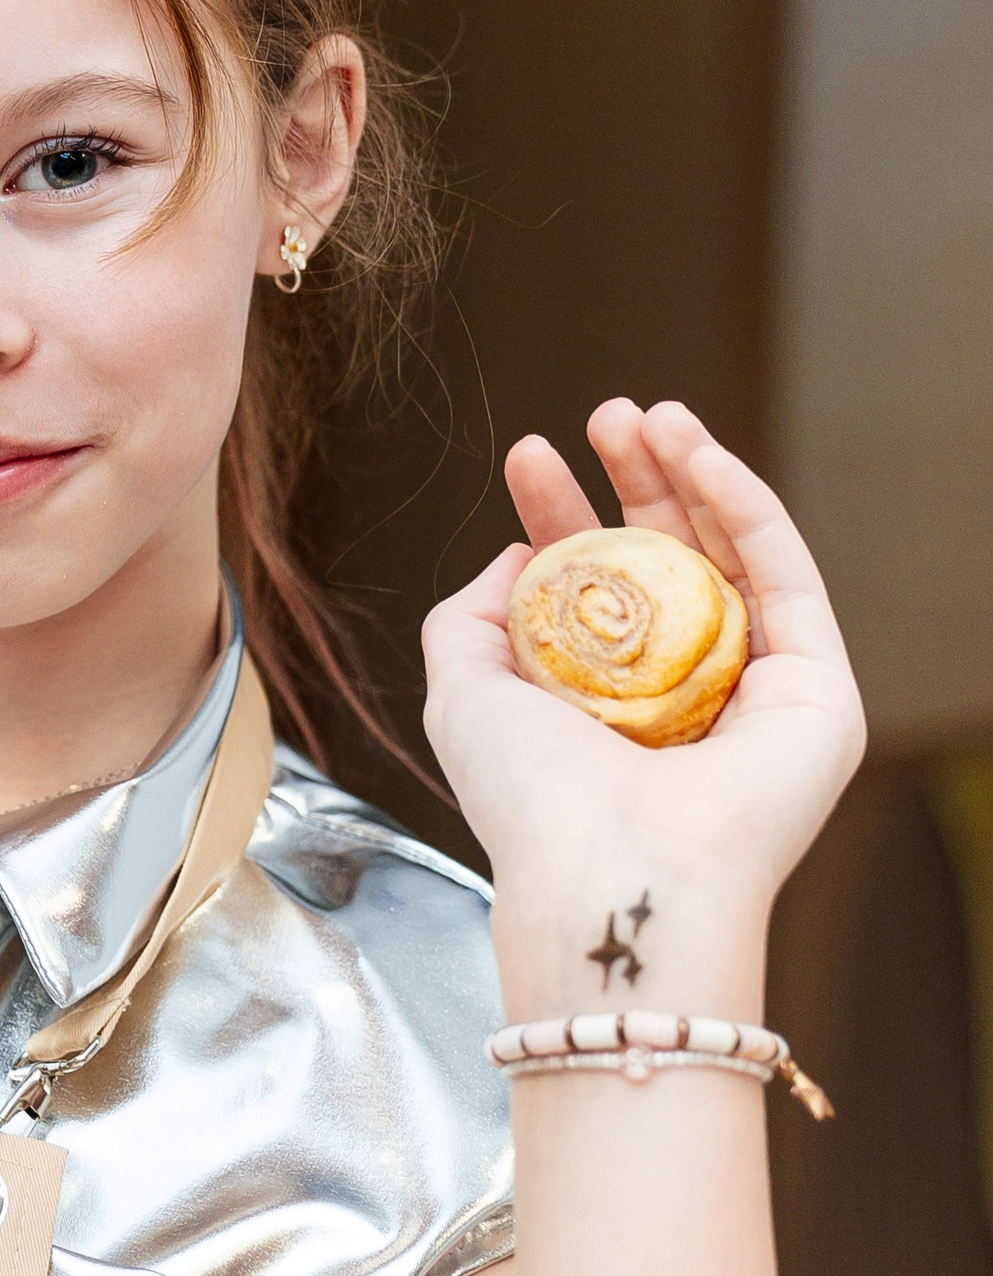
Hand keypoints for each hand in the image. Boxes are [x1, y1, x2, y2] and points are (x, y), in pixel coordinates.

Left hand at [421, 399, 864, 1017]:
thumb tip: (518, 554)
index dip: (563, 513)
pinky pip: (787, 577)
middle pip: (668, 559)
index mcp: (603, 701)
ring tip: (646, 415)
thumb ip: (471, 617)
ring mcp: (754, 691)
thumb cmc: (529, 798)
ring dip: (692, 473)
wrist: (611, 867)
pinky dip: (746, 507)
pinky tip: (701, 457)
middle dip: (635, 479)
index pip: (593, 586)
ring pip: (731, 556)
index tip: (529, 456)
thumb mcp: (464, 690)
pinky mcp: (817, 691)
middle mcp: (682, 694)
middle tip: (604, 414)